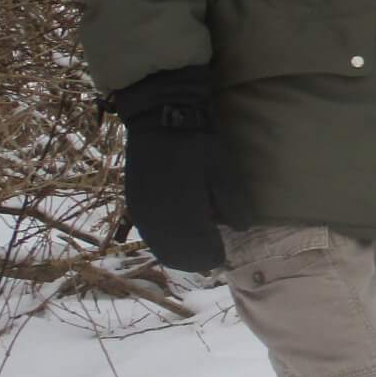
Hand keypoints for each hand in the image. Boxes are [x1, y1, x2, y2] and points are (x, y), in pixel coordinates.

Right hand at [112, 66, 225, 270]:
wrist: (161, 117)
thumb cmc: (198, 142)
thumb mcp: (224, 170)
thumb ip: (233, 203)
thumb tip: (241, 229)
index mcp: (184, 214)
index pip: (200, 251)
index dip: (214, 255)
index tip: (224, 254)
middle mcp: (159, 220)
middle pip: (179, 255)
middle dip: (197, 258)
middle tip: (212, 255)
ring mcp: (143, 212)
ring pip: (162, 248)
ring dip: (179, 252)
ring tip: (196, 247)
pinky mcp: (134, 203)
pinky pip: (149, 234)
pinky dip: (164, 241)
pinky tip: (176, 236)